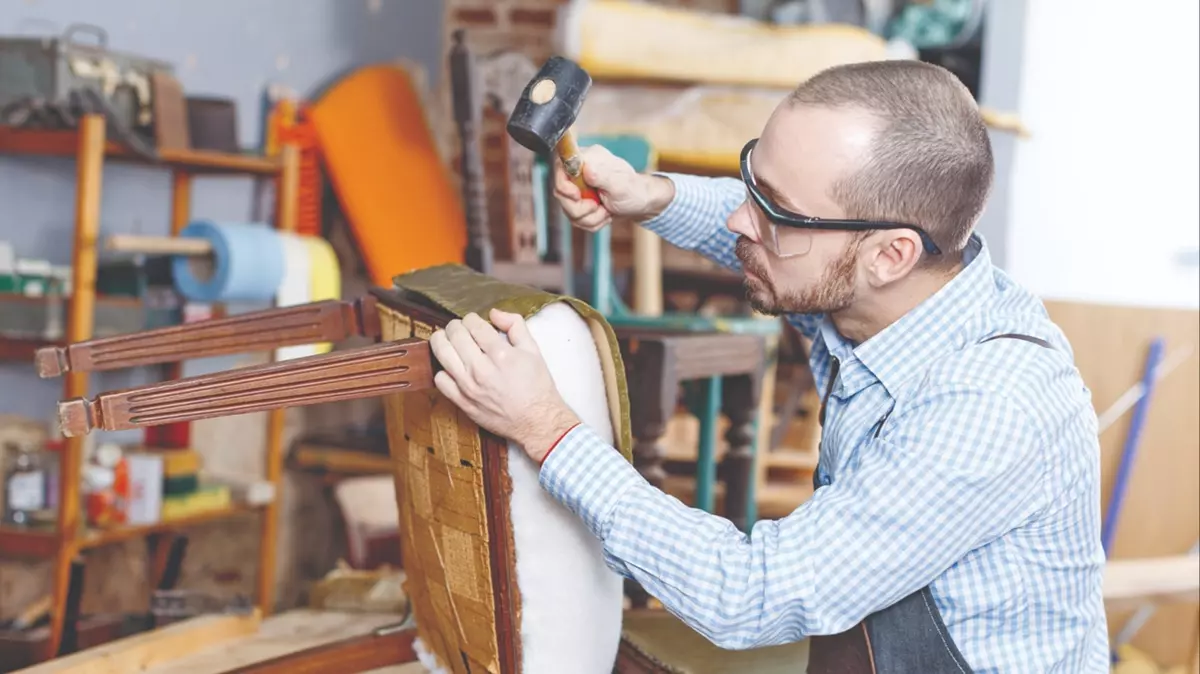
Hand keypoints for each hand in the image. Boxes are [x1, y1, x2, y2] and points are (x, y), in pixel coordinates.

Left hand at [429, 309, 579, 462]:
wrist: (536, 420)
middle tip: (460, 328)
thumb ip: (515, 325)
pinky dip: (443, 370)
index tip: (474, 322)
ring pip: (441, 354)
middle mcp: (481, 369)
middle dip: (455, 326)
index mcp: (501, 354)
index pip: (474, 325)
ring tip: (447, 340)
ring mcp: (469, 387)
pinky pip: (440, 380)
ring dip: (441, 341)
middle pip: (454, 335)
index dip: (472, 318)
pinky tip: (452, 367)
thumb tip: (494, 313)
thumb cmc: (537, 386)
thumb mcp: (533, 350)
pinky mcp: (463, 402)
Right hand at [553, 144, 675, 231]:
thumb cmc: (635, 190)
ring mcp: (578, 188)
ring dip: (589, 217)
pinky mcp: (580, 202)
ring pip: (568, 210)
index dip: (563, 184)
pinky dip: (591, 222)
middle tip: (598, 207)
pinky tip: (604, 215)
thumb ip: (603, 176)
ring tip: (606, 212)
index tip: (577, 196)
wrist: (641, 203)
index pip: (561, 165)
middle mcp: (580, 172)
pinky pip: (576, 219)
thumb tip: (587, 168)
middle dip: (580, 208)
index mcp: (588, 159)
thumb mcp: (620, 184)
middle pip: (560, 193)